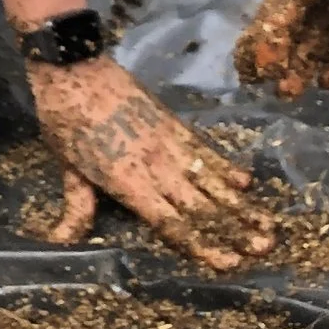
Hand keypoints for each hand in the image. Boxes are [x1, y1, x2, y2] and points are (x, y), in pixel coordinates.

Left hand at [31, 58, 272, 270]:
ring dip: (241, 204)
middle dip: (235, 229)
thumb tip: (60, 241)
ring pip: (212, 180)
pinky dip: (227, 166)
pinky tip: (246, 181)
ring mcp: (169, 143)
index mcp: (128, 182)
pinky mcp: (174, 123)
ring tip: (268, 223)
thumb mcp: (67, 166)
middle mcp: (156, 166)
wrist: (73, 66)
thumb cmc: (65, 119)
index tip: (229, 263)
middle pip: (201, 205)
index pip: (171, 223)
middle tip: (264, 248)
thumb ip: (77, 207)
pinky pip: (206, 149)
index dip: (201, 245)